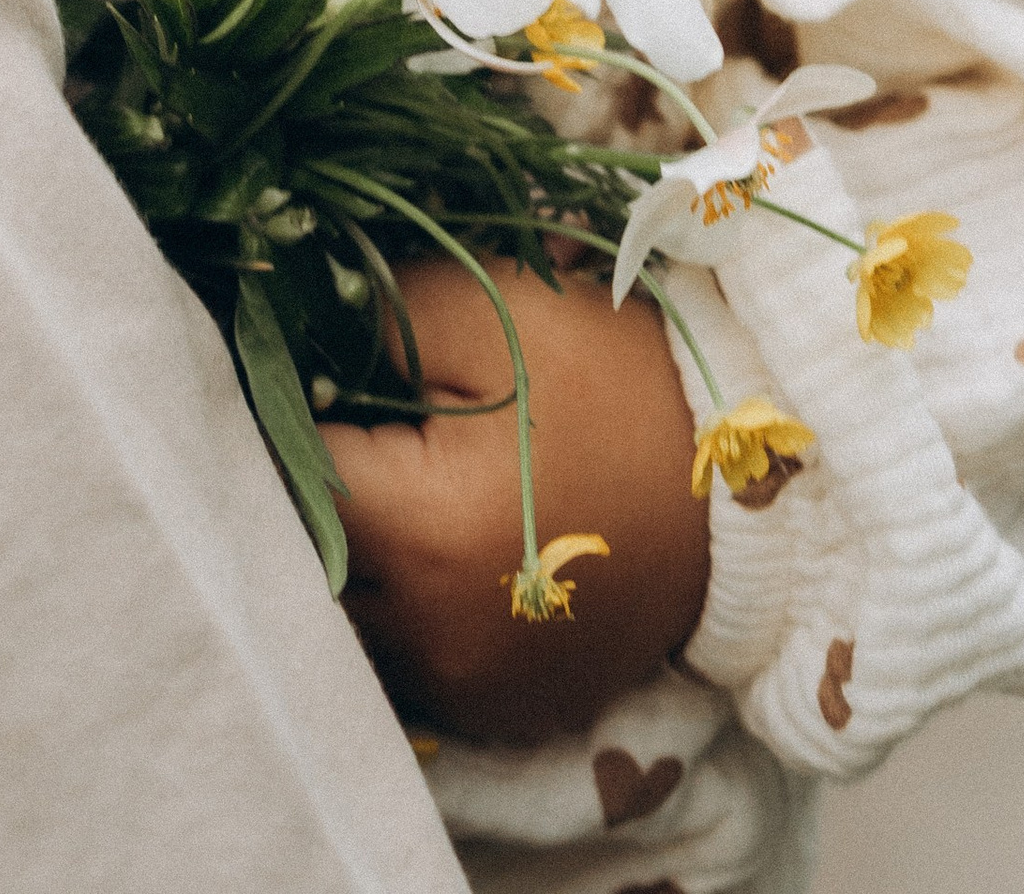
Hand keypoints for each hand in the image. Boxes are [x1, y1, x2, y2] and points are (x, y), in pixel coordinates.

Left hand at [318, 257, 708, 748]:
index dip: (273, 411)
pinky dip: (399, 607)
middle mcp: (436, 634)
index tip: (284, 362)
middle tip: (326, 414)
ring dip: (346, 554)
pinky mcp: (502, 711)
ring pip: (348, 622)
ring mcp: (469, 687)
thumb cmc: (616, 380)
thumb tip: (288, 322)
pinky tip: (429, 542)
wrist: (750, 487)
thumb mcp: (493, 311)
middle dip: (300, 489)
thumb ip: (373, 313)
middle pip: (304, 561)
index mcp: (426, 531)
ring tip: (382, 477)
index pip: (288, 475)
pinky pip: (406, 662)